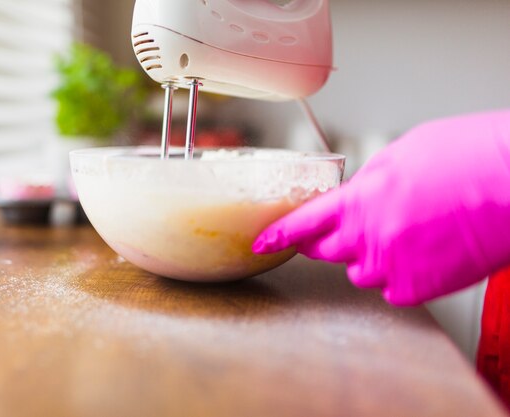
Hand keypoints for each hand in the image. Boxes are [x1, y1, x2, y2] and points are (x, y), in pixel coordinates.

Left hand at [253, 110, 509, 305]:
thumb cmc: (466, 158)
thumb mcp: (402, 153)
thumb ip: (368, 180)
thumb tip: (355, 193)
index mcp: (359, 199)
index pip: (302, 223)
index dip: (278, 234)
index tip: (262, 242)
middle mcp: (367, 236)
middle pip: (324, 252)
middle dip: (328, 242)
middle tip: (351, 230)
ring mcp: (391, 266)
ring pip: (359, 272)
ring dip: (370, 258)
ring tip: (407, 235)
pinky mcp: (416, 289)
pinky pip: (392, 289)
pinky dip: (401, 275)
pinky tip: (424, 253)